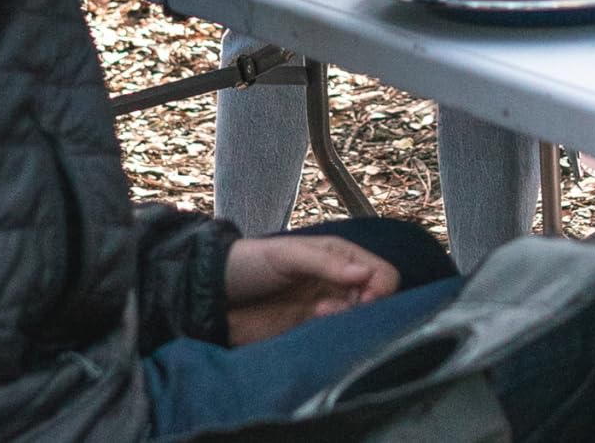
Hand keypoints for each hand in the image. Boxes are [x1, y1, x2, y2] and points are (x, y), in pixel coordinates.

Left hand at [222, 234, 399, 345]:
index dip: (380, 287)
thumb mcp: (287, 255)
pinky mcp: (310, 333)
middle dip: (364, 306)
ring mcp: (325, 309)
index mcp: (338, 257)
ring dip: (347, 321)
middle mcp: (338, 283)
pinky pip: (337, 338)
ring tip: (318, 314)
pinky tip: (313, 326)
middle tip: (332, 309)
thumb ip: (325, 263)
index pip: (381, 273)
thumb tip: (366, 274)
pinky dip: (334, 337)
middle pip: (377, 300)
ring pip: (359, 321)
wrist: (212, 295)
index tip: (365, 299)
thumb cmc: (248, 263)